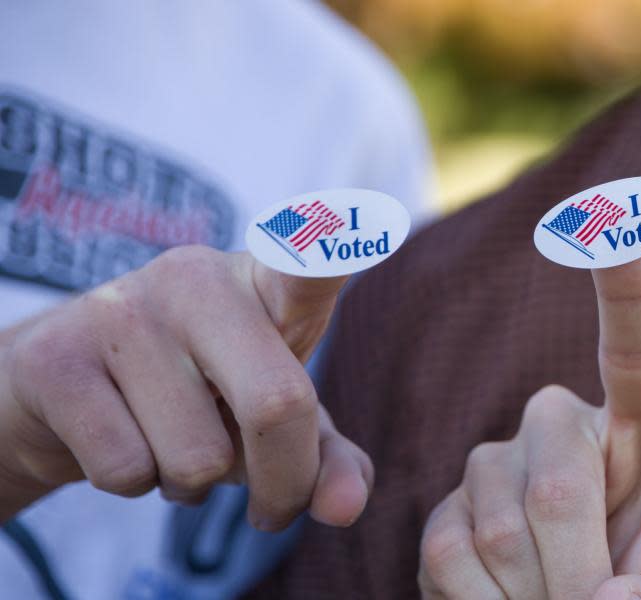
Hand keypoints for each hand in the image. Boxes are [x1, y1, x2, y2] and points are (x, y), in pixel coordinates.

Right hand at [0, 245, 371, 529]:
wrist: (67, 386)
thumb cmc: (198, 392)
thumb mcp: (272, 418)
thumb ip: (323, 458)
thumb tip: (345, 507)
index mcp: (265, 282)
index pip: (309, 260)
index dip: (337, 247)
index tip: (382, 219)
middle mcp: (197, 278)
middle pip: (275, 405)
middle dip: (283, 483)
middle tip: (274, 507)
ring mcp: (123, 309)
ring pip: (197, 458)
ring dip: (193, 483)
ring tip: (173, 440)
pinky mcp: (56, 357)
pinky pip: (127, 470)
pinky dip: (135, 484)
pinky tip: (124, 440)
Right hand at [418, 252, 640, 598]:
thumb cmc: (640, 590)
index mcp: (640, 430)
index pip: (638, 348)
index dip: (628, 284)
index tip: (620, 211)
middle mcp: (559, 426)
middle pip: (556, 486)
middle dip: (577, 573)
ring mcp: (494, 463)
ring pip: (498, 528)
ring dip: (534, 599)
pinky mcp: (445, 507)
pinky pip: (448, 552)